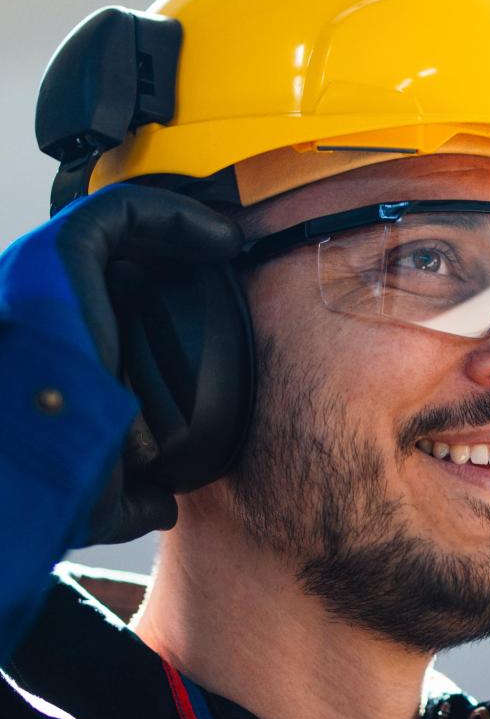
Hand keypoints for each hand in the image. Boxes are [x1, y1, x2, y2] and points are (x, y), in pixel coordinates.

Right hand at [0, 185, 241, 543]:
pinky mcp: (59, 252)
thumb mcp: (95, 490)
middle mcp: (37, 301)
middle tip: (231, 263)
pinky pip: (122, 211)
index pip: (102, 302)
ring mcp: (43, 272)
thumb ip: (128, 496)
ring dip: (182, 224)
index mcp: (44, 349)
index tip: (216, 302)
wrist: (28, 462)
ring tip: (233, 242)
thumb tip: (160, 508)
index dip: (157, 292)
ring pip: (118, 224)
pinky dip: (175, 215)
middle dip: (174, 250)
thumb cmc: (48, 478)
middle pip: (115, 257)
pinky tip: (220, 238)